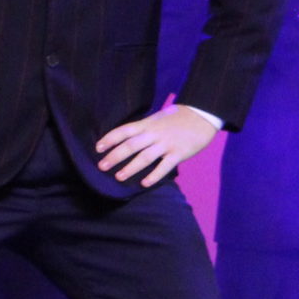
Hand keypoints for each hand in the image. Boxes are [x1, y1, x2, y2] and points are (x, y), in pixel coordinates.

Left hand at [95, 103, 217, 187]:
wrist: (201, 116)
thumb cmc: (174, 119)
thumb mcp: (155, 119)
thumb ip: (142, 129)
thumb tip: (124, 139)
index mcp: (146, 124)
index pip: (123, 131)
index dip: (109, 139)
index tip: (98, 148)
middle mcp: (154, 133)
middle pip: (130, 145)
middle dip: (115, 156)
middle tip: (102, 166)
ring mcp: (166, 143)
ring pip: (145, 157)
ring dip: (130, 168)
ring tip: (118, 177)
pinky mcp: (179, 153)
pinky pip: (164, 166)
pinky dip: (154, 175)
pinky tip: (144, 183)